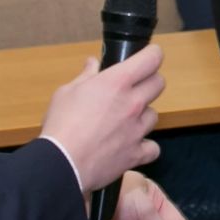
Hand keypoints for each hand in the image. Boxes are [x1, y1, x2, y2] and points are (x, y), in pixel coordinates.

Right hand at [40, 47, 165, 194]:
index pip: (152, 58)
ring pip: (154, 115)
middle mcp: (133, 103)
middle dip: (148, 83)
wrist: (61, 164)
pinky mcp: (136, 153)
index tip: (147, 57)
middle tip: (132, 89)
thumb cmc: (60, 126)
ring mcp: (137, 129)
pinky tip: (131, 146)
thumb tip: (93, 63)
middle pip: (159, 83)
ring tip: (124, 121)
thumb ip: (86, 76)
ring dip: (142, 116)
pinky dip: (145, 147)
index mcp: (117, 82)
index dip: (152, 55)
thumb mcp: (66, 92)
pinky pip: (152, 148)